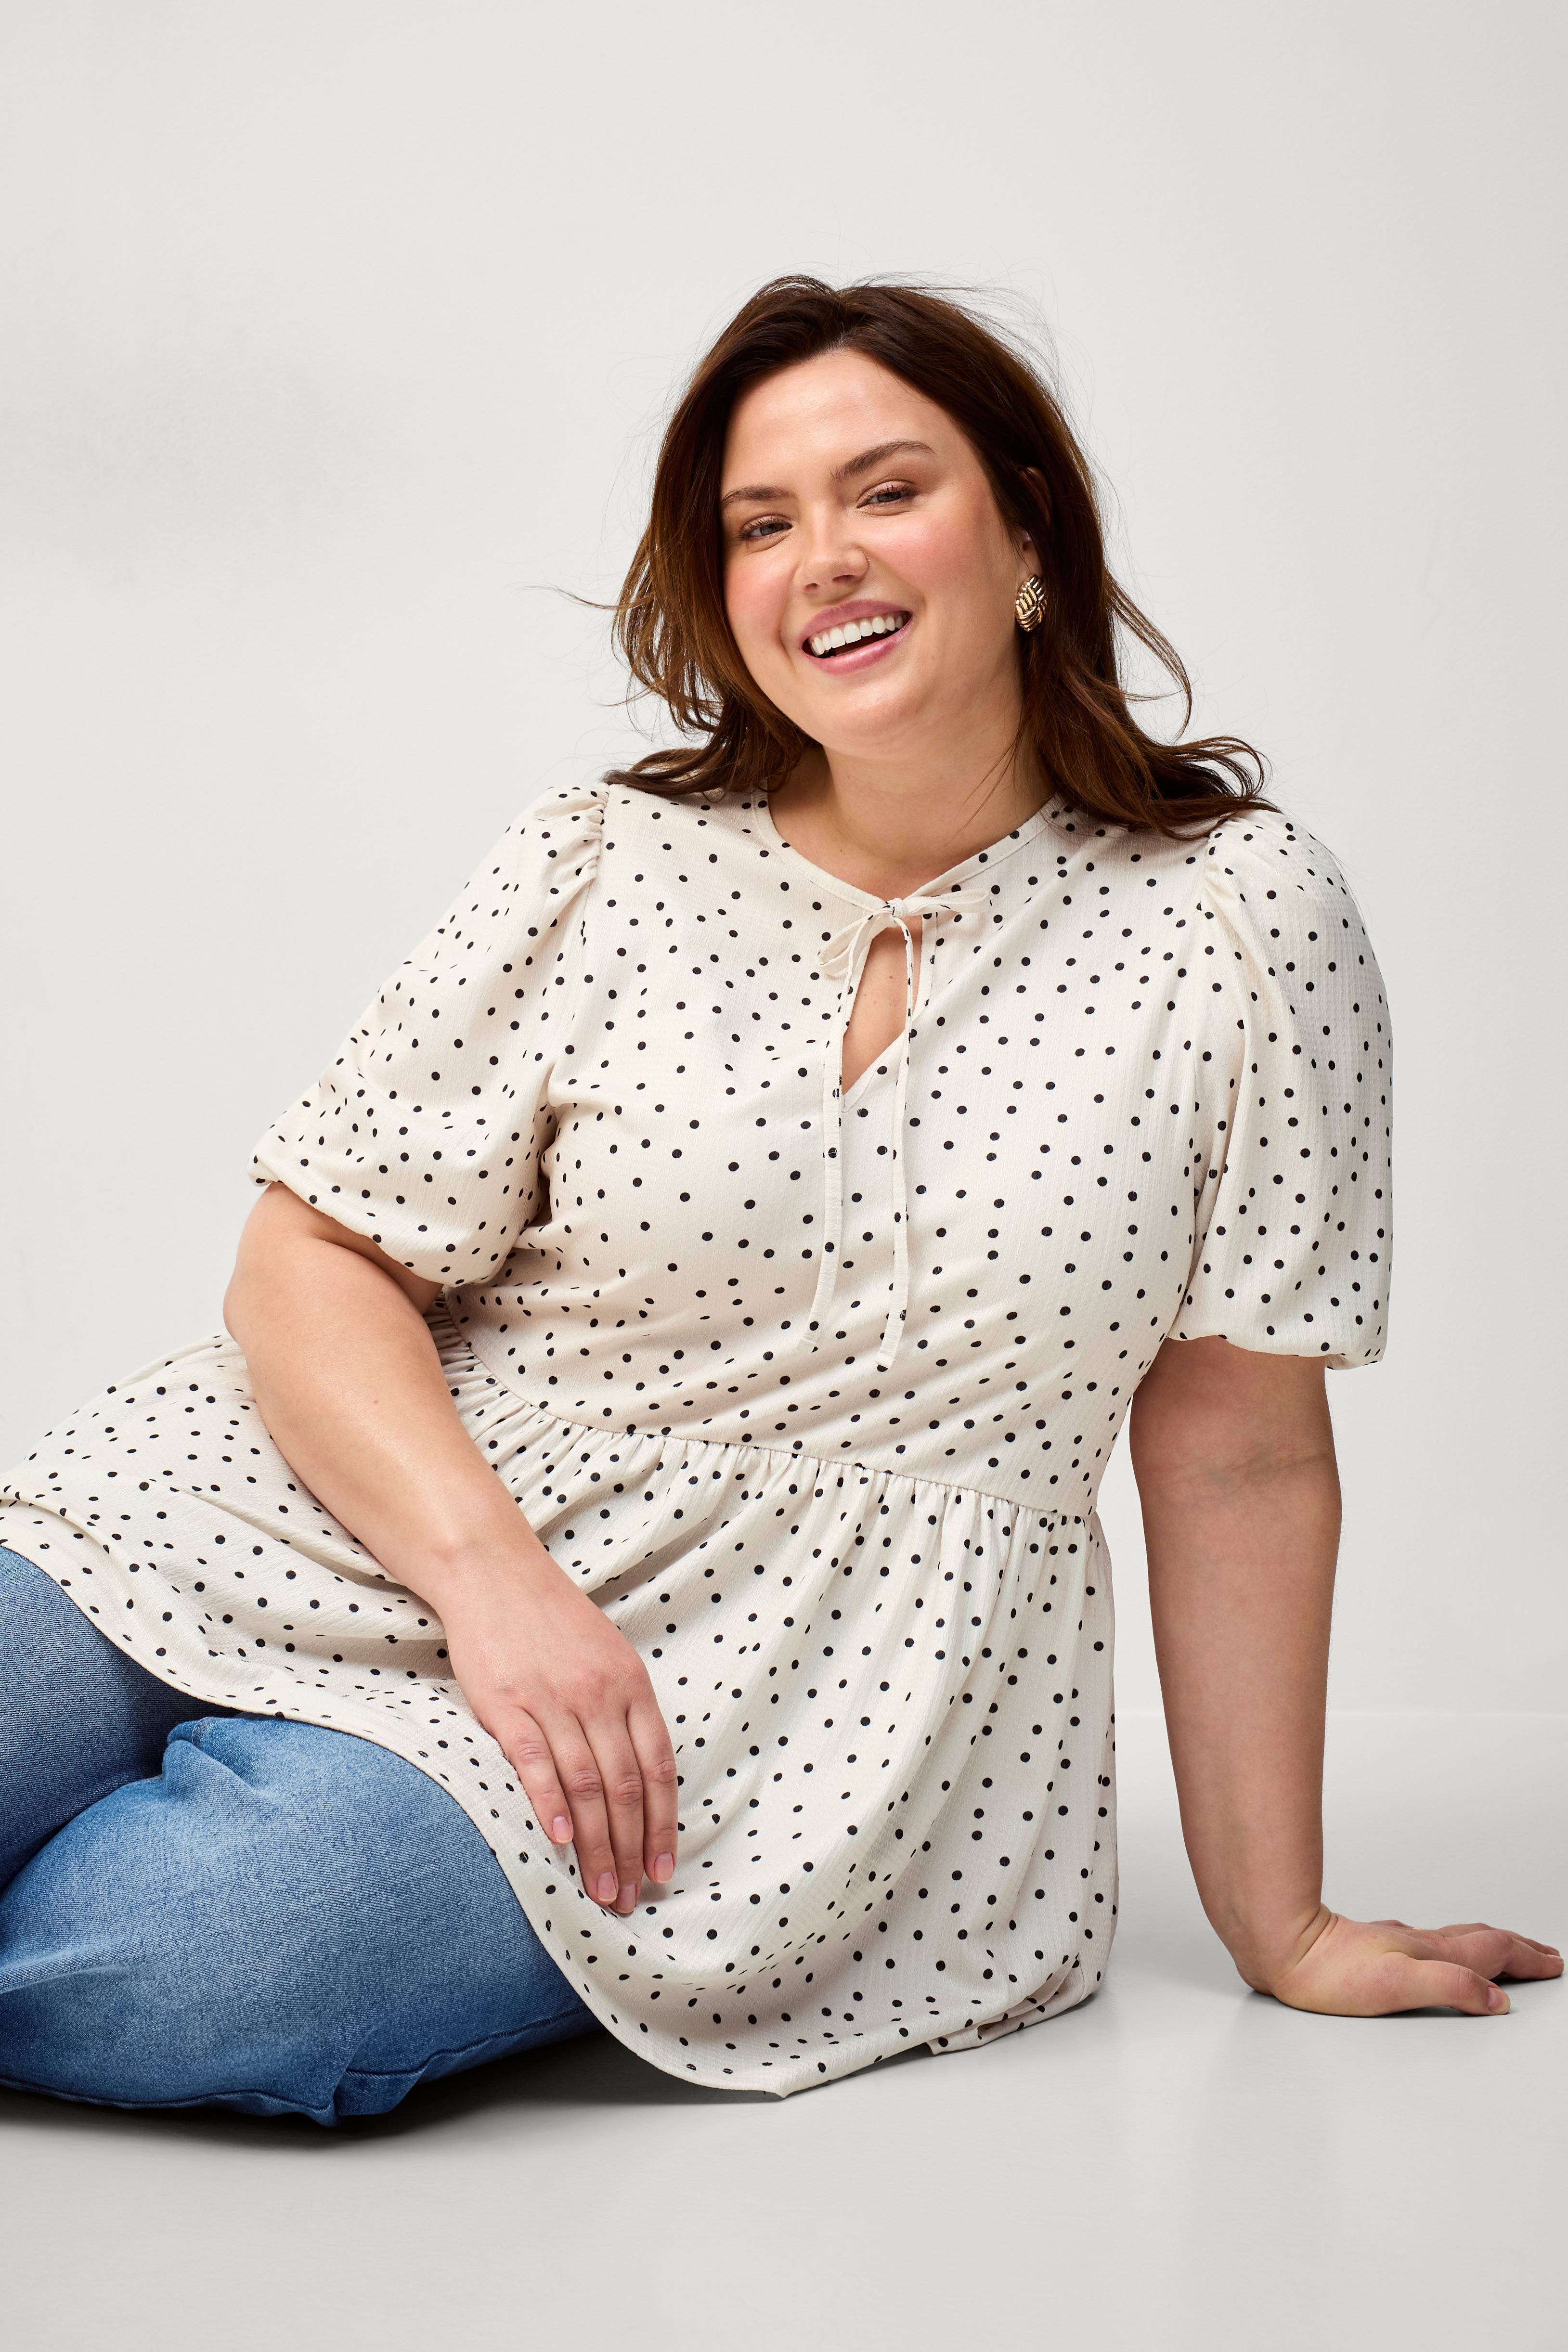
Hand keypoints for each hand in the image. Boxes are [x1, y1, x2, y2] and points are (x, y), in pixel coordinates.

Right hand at [432, 1546, 678, 1917]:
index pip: (657, 1769)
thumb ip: (626, 1711)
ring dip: (597, 1845)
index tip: (662, 1871)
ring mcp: (554, 1700)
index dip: (663, 1825)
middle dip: (631, 1850)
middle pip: (626, 1786)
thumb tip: (640, 1777)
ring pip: (587, 1785)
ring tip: (600, 1888)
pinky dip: (552, 1806)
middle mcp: (600, 1695)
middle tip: (629, 1897)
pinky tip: (562, 1842)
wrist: (495, 1575)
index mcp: (631, 1686)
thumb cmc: (553, 1621)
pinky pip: (536, 1763)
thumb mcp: (608, 1657)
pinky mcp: (509, 1706)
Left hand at [1256, 1907, 1562, 2015]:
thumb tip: (1497, 1998)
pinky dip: (1450, 1943)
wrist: (1279, 1946)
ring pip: (1454, 1938)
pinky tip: (1435, 1945)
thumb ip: (1451, 1987)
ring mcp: (1395, 1943)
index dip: (1526, 1960)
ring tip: (1506, 1945)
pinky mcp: (1373, 1946)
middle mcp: (1417, 1944)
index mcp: (1430, 1954)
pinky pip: (1427, 1940)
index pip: (1492, 1953)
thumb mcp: (1399, 1986)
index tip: (1554, 1964)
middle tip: (1544, 1953)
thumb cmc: (1328, 1972)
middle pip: (1480, 1940)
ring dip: (1488, 1942)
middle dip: (1517, 1948)